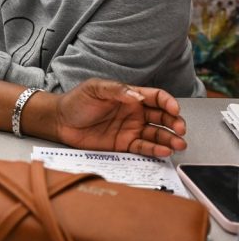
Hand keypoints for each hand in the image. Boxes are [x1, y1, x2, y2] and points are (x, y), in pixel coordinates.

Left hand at [55, 79, 186, 156]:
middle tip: (180, 129)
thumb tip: (137, 95)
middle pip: (162, 117)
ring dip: (169, 139)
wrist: (60, 121)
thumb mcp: (95, 89)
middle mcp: (134, 113)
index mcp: (130, 96)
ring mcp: (131, 129)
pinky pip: (143, 148)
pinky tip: (163, 151)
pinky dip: (155, 150)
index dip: (168, 102)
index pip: (156, 97)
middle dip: (174, 123)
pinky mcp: (124, 144)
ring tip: (179, 144)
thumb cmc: (77, 101)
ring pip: (156, 134)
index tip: (174, 109)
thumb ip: (117, 90)